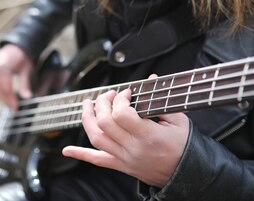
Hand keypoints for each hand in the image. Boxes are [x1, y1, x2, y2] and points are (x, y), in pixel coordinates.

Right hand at [0, 44, 33, 110]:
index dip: (10, 98)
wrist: (16, 46)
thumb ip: (25, 84)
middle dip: (4, 99)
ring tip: (8, 102)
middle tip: (13, 107)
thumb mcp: (27, 70)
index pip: (5, 85)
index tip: (16, 107)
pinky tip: (0, 94)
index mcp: (5, 64)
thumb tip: (27, 98)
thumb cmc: (23, 58)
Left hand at [62, 84, 188, 187]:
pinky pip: (97, 160)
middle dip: (102, 103)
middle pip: (105, 123)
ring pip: (96, 138)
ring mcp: (124, 158)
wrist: (186, 175)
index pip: (122, 114)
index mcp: (149, 136)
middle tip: (108, 95)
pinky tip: (67, 150)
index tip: (126, 92)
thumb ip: (161, 100)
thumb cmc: (183, 146)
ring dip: (86, 119)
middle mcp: (133, 148)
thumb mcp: (178, 120)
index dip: (120, 99)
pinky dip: (80, 154)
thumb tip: (151, 79)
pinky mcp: (121, 166)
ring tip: (87, 105)